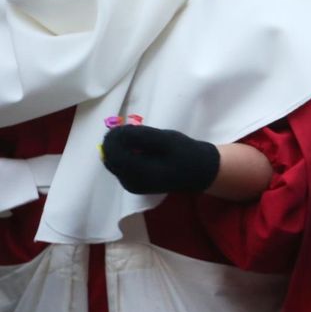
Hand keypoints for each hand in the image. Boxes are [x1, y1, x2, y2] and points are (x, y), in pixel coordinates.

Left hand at [101, 125, 219, 194]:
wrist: (199, 172)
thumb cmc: (186, 154)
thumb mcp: (166, 139)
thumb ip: (139, 136)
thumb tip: (113, 133)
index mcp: (141, 174)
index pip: (113, 154)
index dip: (113, 137)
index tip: (122, 125)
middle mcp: (132, 183)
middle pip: (110, 158)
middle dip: (116, 142)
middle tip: (133, 132)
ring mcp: (131, 185)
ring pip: (113, 161)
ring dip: (121, 148)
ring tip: (140, 142)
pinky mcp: (132, 184)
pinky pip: (119, 166)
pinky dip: (125, 154)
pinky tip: (140, 151)